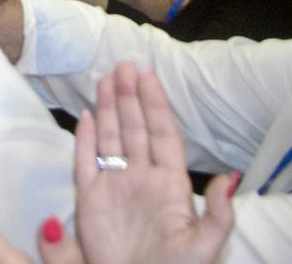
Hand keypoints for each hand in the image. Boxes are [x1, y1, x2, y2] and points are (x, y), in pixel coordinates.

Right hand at [71, 63, 235, 263]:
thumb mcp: (205, 247)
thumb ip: (219, 214)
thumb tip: (229, 178)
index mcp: (170, 185)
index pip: (163, 135)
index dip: (156, 105)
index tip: (148, 77)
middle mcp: (141, 178)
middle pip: (135, 129)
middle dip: (130, 97)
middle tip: (124, 67)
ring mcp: (114, 185)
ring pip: (110, 138)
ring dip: (108, 108)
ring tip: (105, 79)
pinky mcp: (89, 198)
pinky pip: (84, 162)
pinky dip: (84, 139)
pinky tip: (86, 116)